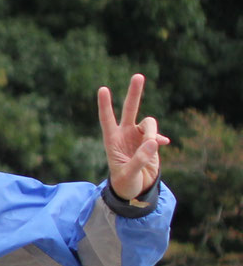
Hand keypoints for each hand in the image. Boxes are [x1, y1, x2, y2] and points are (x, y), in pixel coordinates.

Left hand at [98, 73, 168, 201]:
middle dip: (134, 93)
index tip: (103, 89)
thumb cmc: (125, 182)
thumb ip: (140, 159)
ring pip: (149, 123)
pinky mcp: (149, 141)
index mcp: (112, 140)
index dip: (105, 105)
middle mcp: (124, 134)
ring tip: (152, 148)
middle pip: (129, 109)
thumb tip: (153, 142)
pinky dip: (159, 139)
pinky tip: (163, 144)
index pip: (107, 119)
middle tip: (138, 75)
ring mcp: (137, 136)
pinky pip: (157, 134)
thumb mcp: (129, 174)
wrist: (135, 189)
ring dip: (152, 133)